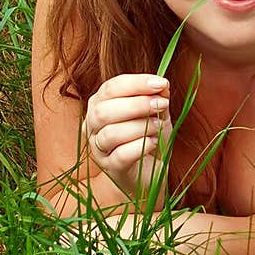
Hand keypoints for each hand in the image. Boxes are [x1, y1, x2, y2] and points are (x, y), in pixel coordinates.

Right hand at [82, 74, 171, 196]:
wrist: (151, 171)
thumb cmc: (149, 136)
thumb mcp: (156, 112)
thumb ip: (157, 96)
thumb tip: (162, 84)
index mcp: (99, 104)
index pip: (110, 88)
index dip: (136, 84)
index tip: (160, 83)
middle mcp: (92, 126)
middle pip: (104, 111)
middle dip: (137, 105)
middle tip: (161, 104)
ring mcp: (98, 149)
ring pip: (110, 133)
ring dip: (140, 126)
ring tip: (159, 126)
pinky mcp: (110, 168)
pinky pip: (120, 156)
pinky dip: (140, 146)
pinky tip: (154, 142)